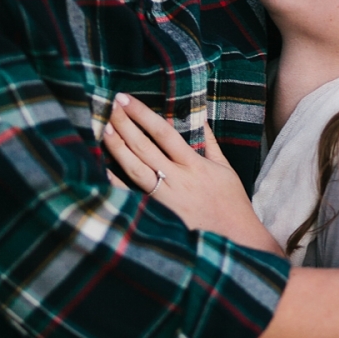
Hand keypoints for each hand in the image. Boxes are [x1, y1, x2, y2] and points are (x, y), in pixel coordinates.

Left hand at [102, 94, 282, 254]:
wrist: (236, 238)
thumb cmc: (231, 202)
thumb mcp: (224, 168)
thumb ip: (210, 142)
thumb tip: (200, 118)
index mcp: (194, 164)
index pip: (164, 133)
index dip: (143, 115)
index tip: (127, 99)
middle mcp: (177, 179)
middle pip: (145, 147)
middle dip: (125, 125)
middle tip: (110, 106)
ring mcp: (166, 198)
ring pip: (136, 169)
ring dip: (118, 148)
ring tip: (105, 129)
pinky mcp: (159, 214)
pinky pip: (134, 196)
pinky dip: (117, 183)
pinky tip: (102, 168)